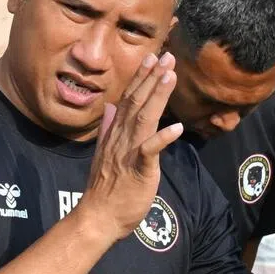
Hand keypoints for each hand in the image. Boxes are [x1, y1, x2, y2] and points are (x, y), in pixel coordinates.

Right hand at [77, 52, 182, 244]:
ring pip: (144, 119)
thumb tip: (110, 108)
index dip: (141, 78)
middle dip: (152, 78)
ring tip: (170, 76)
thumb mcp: (104, 154)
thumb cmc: (106, 190)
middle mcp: (120, 139)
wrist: (98, 217)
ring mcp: (128, 153)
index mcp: (115, 135)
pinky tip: (176, 127)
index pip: (128, 100)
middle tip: (167, 56)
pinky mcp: (138, 170)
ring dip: (157, 96)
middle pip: (137, 103)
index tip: (152, 58)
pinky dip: (162, 138)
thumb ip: (107, 129)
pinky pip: (150, 151)